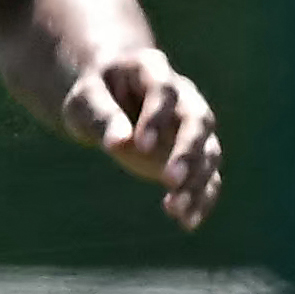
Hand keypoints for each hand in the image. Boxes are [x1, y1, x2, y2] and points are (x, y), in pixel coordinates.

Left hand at [64, 46, 221, 229]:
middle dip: (188, 151)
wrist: (108, 98)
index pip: (163, 91)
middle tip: (171, 180)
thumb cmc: (94, 93)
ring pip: (209, 151)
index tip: (140, 146)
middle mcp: (183, 97)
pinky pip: (208, 176)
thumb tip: (119, 143)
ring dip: (197, 181)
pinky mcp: (193, 154)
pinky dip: (202, 198)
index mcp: (152, 71)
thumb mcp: (85, 99)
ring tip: (175, 210)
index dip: (156, 117)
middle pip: (198, 122)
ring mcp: (192, 126)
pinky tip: (188, 222)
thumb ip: (102, 115)